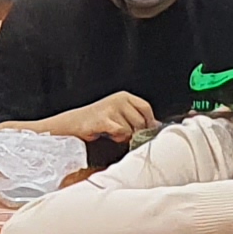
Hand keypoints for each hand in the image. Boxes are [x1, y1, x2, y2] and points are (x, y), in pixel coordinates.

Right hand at [45, 93, 159, 146]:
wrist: (75, 123)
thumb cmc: (98, 120)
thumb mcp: (119, 114)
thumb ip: (137, 117)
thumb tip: (156, 125)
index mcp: (124, 96)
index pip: (146, 108)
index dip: (149, 121)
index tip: (147, 130)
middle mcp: (119, 100)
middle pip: (140, 121)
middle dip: (134, 131)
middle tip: (122, 133)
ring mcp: (111, 109)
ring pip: (130, 129)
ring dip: (123, 135)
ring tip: (112, 132)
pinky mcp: (104, 119)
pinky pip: (120, 132)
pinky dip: (117, 137)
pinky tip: (108, 134)